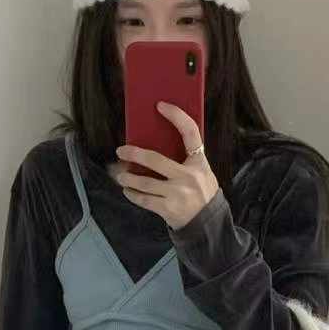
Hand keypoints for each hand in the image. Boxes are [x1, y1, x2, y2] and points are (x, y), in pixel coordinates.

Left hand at [110, 101, 218, 230]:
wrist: (208, 223)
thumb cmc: (201, 193)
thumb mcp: (201, 171)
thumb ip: (185, 158)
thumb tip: (155, 143)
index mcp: (199, 162)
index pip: (190, 132)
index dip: (177, 116)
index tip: (161, 105)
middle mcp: (189, 177)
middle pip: (155, 160)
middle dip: (134, 155)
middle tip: (121, 151)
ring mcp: (178, 194)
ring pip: (145, 183)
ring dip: (128, 179)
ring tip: (120, 176)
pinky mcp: (169, 209)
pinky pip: (145, 200)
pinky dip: (133, 195)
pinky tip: (128, 191)